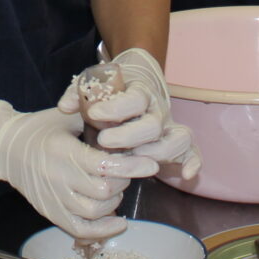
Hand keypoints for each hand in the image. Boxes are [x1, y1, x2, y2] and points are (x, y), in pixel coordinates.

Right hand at [0, 100, 156, 239]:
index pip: (103, 166)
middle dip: (123, 180)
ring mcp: (52, 199)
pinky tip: (118, 221)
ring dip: (113, 201)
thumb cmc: (41, 128)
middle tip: (124, 169)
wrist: (5, 148)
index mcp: (62, 151)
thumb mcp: (68, 116)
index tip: (150, 164)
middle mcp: (56, 178)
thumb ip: (96, 122)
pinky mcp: (50, 213)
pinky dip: (103, 230)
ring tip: (114, 187)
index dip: (131, 167)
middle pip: (103, 191)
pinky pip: (80, 230)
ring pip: (94, 211)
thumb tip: (131, 125)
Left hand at [57, 48, 199, 180]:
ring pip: (176, 138)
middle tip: (103, 141)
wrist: (139, 81)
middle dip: (129, 136)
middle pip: (153, 124)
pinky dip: (193, 163)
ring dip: (156, 153)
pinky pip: (192, 151)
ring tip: (131, 160)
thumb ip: (79, 93)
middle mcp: (158, 110)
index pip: (134, 99)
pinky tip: (185, 176)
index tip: (94, 114)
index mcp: (140, 92)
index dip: (116, 108)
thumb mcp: (96, 83)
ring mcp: (170, 126)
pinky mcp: (176, 141)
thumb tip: (64, 106)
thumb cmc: (114, 88)